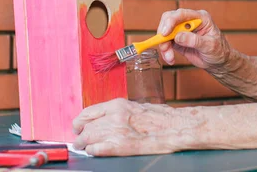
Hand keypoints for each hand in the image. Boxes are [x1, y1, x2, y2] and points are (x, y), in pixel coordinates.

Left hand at [72, 98, 199, 155]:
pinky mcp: (122, 146)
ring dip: (84, 144)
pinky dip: (93, 151)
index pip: (88, 112)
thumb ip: (119, 112)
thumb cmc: (161, 117)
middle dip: (80, 135)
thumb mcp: (136, 107)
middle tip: (80, 140)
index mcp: (118, 104)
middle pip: (85, 126)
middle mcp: (115, 115)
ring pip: (88, 138)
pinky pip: (97, 149)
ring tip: (85, 147)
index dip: (80, 121)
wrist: (176, 127)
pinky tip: (95, 151)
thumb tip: (105, 119)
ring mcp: (117, 131)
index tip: (79, 126)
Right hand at [157, 8, 231, 70]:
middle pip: (169, 19)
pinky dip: (165, 51)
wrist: (218, 62)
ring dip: (163, 45)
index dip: (171, 21)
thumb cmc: (219, 50)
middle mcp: (189, 21)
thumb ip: (195, 40)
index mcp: (200, 17)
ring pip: (165, 31)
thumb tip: (178, 37)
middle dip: (163, 33)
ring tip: (169, 57)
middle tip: (164, 46)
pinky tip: (170, 59)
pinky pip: (166, 42)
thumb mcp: (210, 46)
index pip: (182, 14)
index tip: (165, 33)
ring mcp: (182, 30)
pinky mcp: (177, 40)